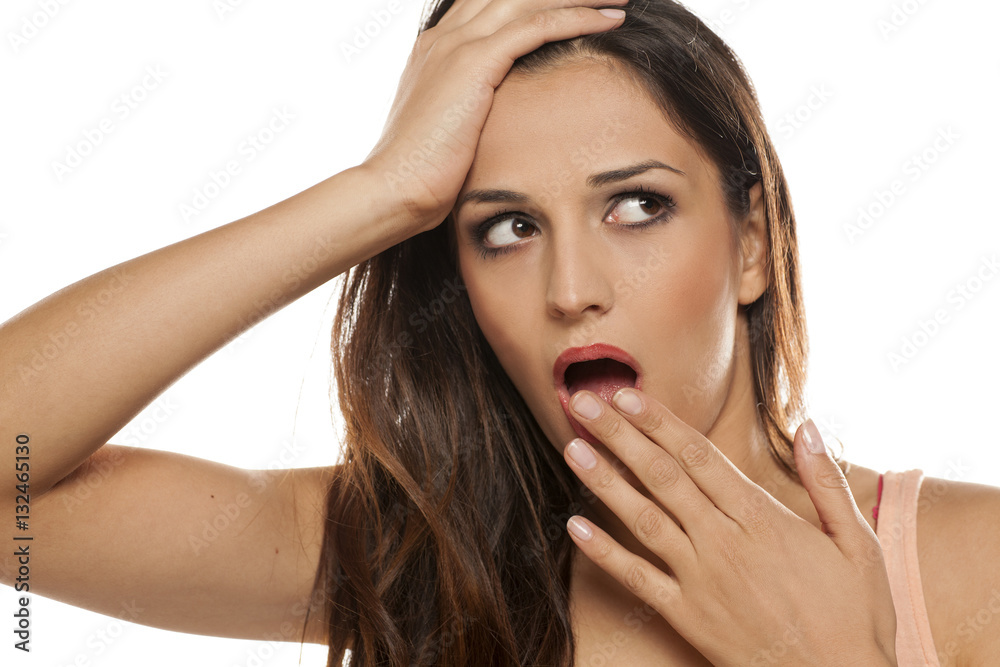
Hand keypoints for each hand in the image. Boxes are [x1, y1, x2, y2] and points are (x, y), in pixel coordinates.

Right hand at [360, 0, 626, 233]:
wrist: (394, 189)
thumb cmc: (421, 177)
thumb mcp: (448, 134)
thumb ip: (470, 114)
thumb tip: (496, 127)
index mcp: (437, 49)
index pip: (490, 3)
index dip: (531, 0)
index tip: (570, 2)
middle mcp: (446, 36)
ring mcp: (458, 45)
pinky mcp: (474, 63)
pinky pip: (536, 25)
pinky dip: (576, 17)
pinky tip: (610, 18)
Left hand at [562, 387, 897, 665]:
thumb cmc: (855, 616)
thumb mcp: (858, 543)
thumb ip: (827, 481)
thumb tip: (809, 426)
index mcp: (761, 518)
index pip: (699, 456)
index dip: (659, 422)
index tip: (628, 396)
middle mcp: (724, 542)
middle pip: (663, 477)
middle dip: (620, 436)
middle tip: (584, 403)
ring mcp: (701, 579)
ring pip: (644, 519)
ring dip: (605, 482)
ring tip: (573, 449)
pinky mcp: (688, 616)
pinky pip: (638, 580)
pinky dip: (605, 554)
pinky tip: (575, 529)